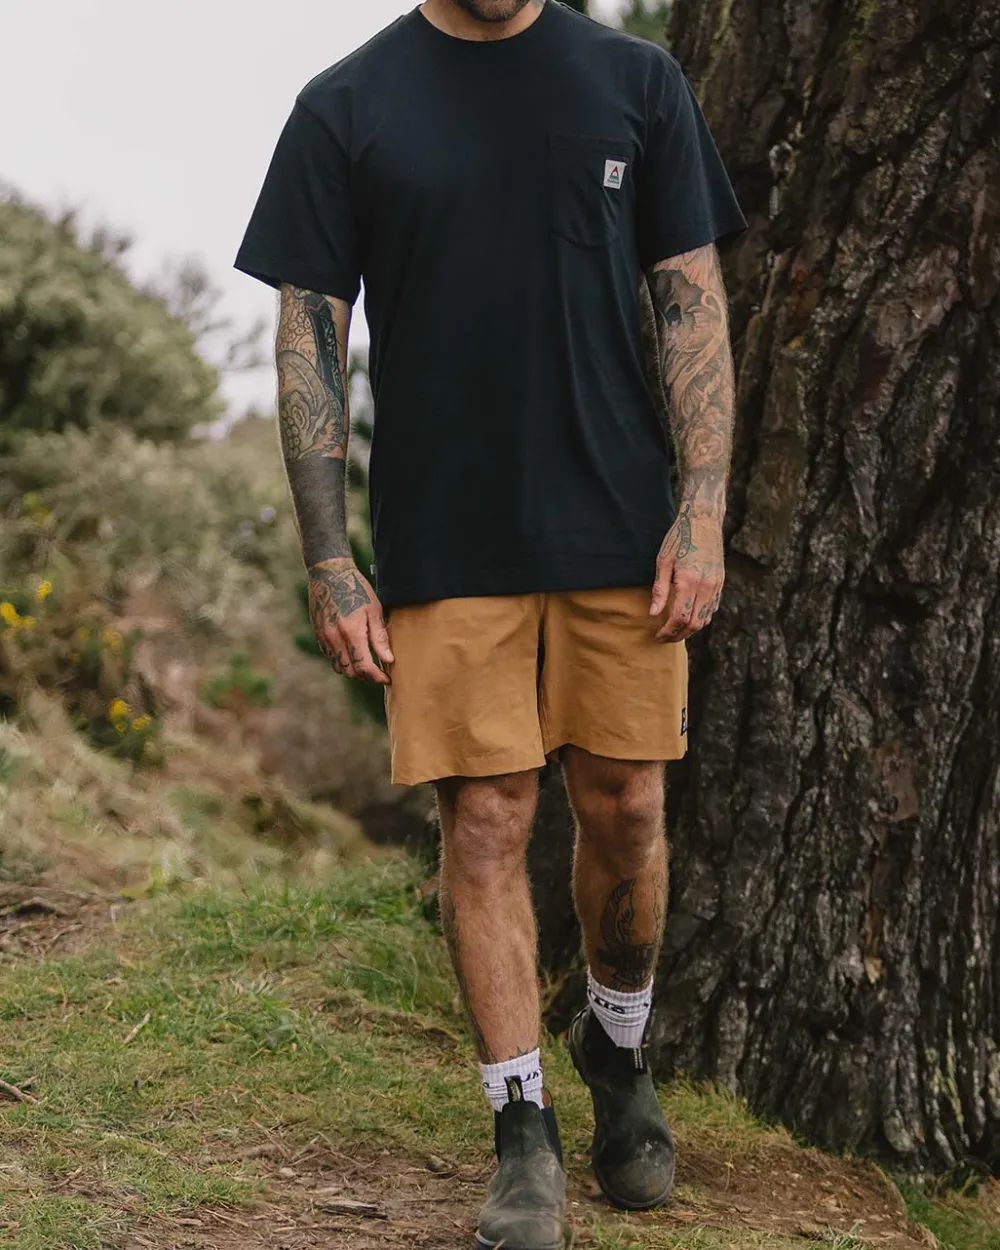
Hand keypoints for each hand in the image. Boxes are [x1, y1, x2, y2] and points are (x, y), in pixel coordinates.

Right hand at [307, 559, 393, 683]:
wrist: (329, 574)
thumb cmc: (356, 589)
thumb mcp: (374, 611)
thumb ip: (379, 638)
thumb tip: (388, 660)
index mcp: (352, 633)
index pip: (364, 667)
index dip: (376, 677)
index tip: (386, 678)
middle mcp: (335, 639)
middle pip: (350, 672)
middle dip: (365, 676)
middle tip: (378, 673)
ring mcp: (324, 638)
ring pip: (339, 667)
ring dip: (353, 670)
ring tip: (367, 664)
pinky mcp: (319, 635)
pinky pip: (330, 657)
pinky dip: (342, 661)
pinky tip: (353, 652)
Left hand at [650, 503, 724, 641]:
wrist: (703, 521)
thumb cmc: (679, 538)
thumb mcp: (663, 562)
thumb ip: (659, 590)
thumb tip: (653, 613)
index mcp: (689, 581)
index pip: (680, 618)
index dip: (668, 631)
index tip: (657, 636)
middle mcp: (706, 587)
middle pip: (694, 624)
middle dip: (678, 635)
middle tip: (664, 638)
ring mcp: (716, 586)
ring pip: (705, 619)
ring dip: (690, 629)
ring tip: (675, 630)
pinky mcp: (721, 583)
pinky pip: (712, 609)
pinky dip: (700, 618)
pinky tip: (688, 617)